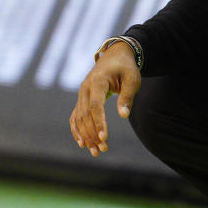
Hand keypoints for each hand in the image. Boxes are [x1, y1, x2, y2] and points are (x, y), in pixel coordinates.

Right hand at [69, 41, 140, 157]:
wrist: (115, 55)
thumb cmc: (126, 67)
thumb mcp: (132, 79)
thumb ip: (127, 97)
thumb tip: (123, 116)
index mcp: (98, 81)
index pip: (95, 106)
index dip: (99, 123)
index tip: (104, 138)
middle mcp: (85, 88)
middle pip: (85, 115)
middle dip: (92, 134)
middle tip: (103, 150)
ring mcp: (81, 93)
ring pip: (79, 118)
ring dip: (86, 136)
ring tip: (96, 152)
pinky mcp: (82, 98)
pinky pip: (76, 116)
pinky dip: (77, 130)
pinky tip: (82, 143)